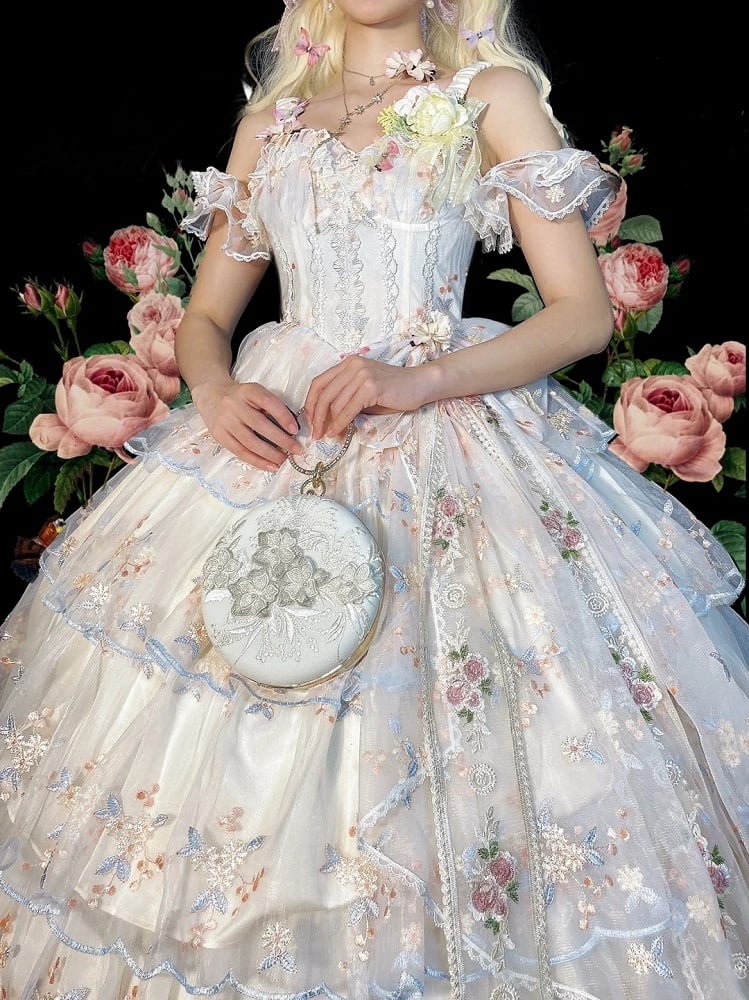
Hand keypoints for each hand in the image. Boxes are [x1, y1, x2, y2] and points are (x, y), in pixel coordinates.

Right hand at [191, 378, 302, 469]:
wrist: (211, 395)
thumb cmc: (240, 397)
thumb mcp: (254, 392)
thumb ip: (269, 405)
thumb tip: (291, 428)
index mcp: (248, 391)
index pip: (268, 402)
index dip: (283, 416)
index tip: (295, 430)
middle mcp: (234, 405)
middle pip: (260, 425)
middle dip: (281, 440)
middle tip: (297, 450)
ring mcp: (225, 422)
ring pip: (250, 442)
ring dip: (270, 454)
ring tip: (284, 460)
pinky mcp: (220, 436)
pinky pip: (240, 452)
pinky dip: (257, 461)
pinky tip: (270, 466)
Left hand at [304, 356, 434, 438]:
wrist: (419, 385)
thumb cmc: (393, 392)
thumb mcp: (364, 393)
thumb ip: (345, 401)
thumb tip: (326, 422)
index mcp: (348, 363)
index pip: (319, 382)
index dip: (310, 403)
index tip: (309, 421)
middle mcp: (352, 365)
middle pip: (323, 393)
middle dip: (316, 416)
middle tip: (315, 434)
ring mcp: (362, 374)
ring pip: (335, 403)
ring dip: (328, 423)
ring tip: (327, 436)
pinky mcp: (371, 386)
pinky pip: (348, 409)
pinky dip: (340, 423)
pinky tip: (337, 432)